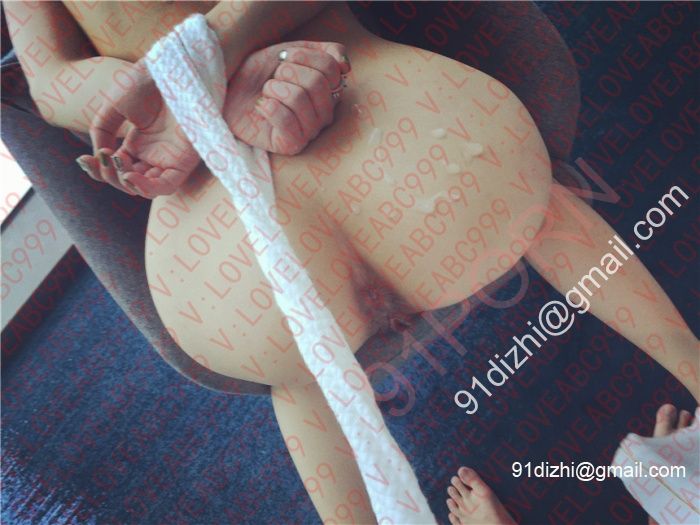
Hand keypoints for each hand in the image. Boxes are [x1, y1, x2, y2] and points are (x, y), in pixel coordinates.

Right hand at [76, 60, 199, 199]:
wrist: (169, 69)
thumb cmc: (145, 82)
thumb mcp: (114, 107)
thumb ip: (102, 132)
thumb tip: (101, 157)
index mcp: (138, 143)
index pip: (116, 168)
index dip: (98, 169)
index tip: (83, 159)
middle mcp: (154, 154)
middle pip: (128, 181)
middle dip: (109, 175)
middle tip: (101, 158)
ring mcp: (169, 158)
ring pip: (146, 188)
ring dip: (125, 183)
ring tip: (115, 164)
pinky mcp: (184, 161)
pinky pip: (166, 185)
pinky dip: (147, 188)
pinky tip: (129, 177)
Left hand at [223, 41, 350, 154]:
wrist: (230, 91)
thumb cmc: (260, 74)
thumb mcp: (292, 53)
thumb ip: (324, 51)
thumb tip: (345, 64)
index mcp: (328, 91)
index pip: (331, 68)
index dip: (303, 56)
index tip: (285, 58)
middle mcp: (324, 114)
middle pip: (317, 83)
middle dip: (287, 72)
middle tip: (273, 77)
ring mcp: (310, 132)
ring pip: (299, 99)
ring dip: (274, 88)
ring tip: (266, 93)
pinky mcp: (291, 145)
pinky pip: (286, 121)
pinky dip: (268, 107)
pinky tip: (261, 107)